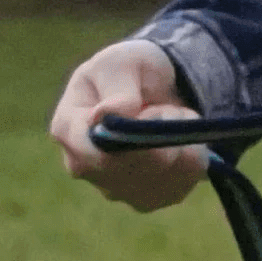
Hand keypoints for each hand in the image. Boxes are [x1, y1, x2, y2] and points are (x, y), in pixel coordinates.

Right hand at [50, 39, 211, 212]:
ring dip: (182, 144)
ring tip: (171, 120)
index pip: (94, 151)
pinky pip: (180, 187)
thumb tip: (107, 114)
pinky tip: (181, 141)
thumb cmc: (129, 71)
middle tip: (166, 108)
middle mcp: (83, 166)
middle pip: (135, 168)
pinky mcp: (144, 198)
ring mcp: (111, 187)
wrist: (154, 87)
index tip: (154, 109)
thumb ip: (117, 85)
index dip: (134, 135)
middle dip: (163, 132)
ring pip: (162, 179)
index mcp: (68, 128)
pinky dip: (193, 159)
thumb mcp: (123, 61)